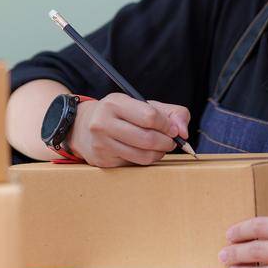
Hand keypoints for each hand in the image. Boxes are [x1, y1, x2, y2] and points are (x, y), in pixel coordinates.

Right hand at [67, 94, 190, 166]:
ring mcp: (101, 143)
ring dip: (159, 154)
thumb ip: (172, 113)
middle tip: (171, 142)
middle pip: (147, 139)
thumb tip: (183, 132)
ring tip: (160, 148)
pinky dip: (146, 160)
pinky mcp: (102, 160)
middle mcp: (103, 122)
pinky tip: (145, 153)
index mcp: (115, 103)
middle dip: (166, 142)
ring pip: (142, 156)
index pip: (150, 116)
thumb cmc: (122, 115)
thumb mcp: (143, 105)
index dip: (167, 125)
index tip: (173, 130)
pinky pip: (134, 165)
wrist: (84, 127)